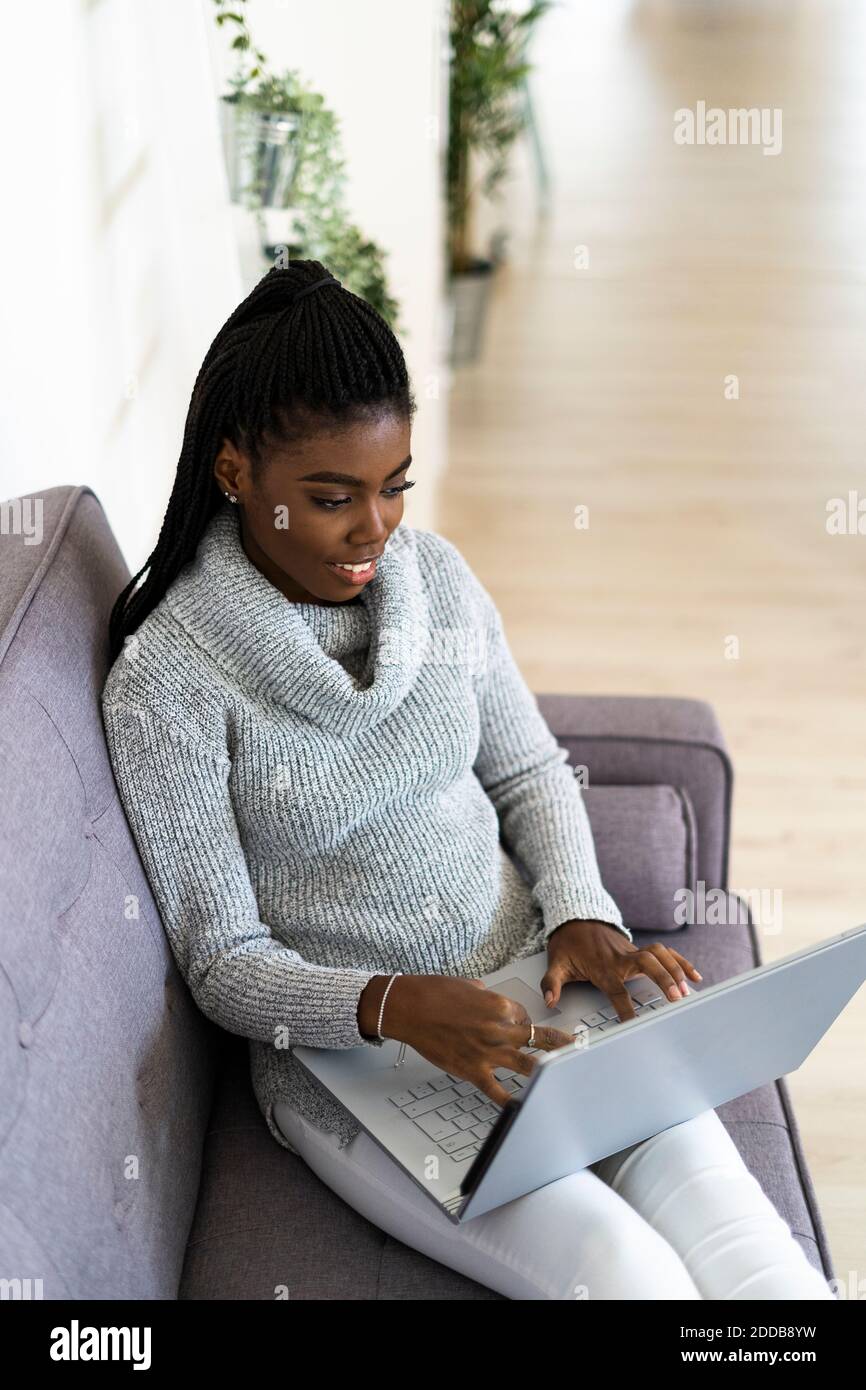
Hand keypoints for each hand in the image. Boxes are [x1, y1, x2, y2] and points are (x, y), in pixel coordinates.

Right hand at [381, 974, 576, 1107]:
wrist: (409, 1008)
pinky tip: (521, 1108)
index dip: (522, 1021)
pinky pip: (496, 1090)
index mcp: (500, 1005)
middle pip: (538, 1038)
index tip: (520, 1026)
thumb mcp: (468, 986)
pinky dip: (510, 1101)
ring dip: (548, 1071)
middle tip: (577, 1049)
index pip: (524, 1016)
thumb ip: (485, 995)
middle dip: (560, 1045)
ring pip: (527, 1065)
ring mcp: (488, 1052)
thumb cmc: (434, 993)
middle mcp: (499, 1029)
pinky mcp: (473, 1070)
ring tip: (564, 1078)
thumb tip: (489, 1000)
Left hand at [541, 919, 702, 1022]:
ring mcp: (633, 952)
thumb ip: (552, 983)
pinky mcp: (640, 950)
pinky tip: (695, 977)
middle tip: (675, 998)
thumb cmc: (568, 944)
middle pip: (647, 964)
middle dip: (662, 979)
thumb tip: (549, 1000)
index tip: (634, 1025)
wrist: (575, 919)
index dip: (625, 1008)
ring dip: (675, 971)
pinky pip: (665, 953)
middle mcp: (621, 958)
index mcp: (602, 967)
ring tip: (687, 992)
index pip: (616, 991)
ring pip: (660, 954)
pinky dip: (681, 963)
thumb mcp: (556, 964)